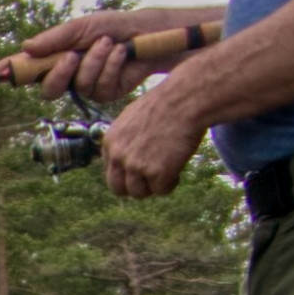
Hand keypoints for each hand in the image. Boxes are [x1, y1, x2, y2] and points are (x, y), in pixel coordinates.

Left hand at [97, 71, 210, 198]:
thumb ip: (125, 140)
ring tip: (168, 170)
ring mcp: (136, 166)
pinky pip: (161, 191)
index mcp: (110, 142)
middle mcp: (118, 156)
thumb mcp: (132, 119)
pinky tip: (178, 167)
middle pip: (118, 189)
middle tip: (152, 178)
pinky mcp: (157, 174)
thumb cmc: (165, 105)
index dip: (127, 173)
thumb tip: (127, 156)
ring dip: (153, 186)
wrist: (183, 101)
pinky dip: (171, 183)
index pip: (111, 171)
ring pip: (139, 193)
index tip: (141, 168)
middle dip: (135, 187)